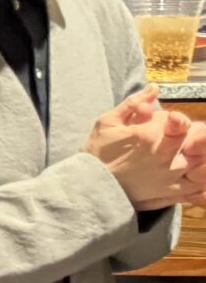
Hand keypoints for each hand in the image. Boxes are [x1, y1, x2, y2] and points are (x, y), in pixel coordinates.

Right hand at [87, 90, 205, 209]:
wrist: (87, 187)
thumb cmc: (96, 153)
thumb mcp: (107, 122)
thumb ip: (133, 104)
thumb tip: (154, 88)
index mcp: (149, 137)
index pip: (181, 124)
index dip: (181, 121)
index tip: (174, 120)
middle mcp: (165, 158)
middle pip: (200, 144)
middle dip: (198, 138)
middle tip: (190, 136)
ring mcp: (171, 178)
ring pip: (203, 167)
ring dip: (202, 159)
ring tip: (191, 154)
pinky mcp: (171, 194)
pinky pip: (198, 189)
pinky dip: (202, 182)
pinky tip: (195, 174)